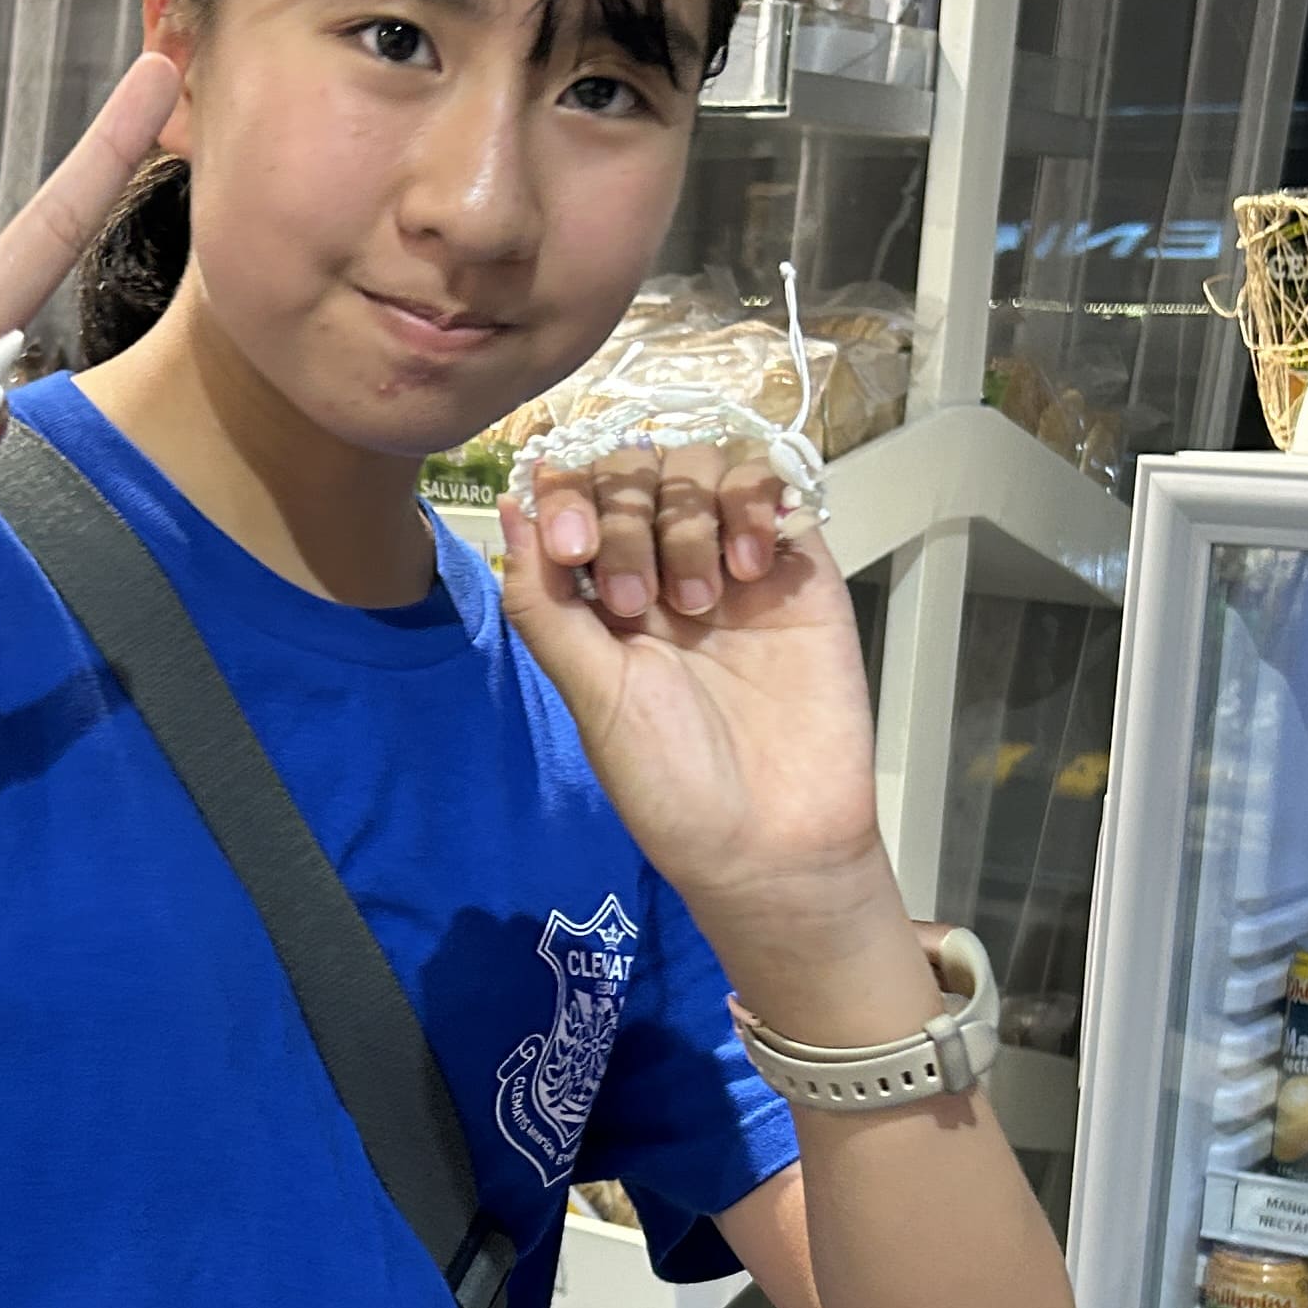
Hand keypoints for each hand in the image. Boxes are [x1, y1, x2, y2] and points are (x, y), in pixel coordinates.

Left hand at [499, 443, 894, 936]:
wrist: (775, 840)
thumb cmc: (672, 785)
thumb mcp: (590, 695)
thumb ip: (544, 601)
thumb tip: (509, 506)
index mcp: (602, 600)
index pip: (576, 495)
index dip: (568, 494)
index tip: (573, 546)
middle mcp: (664, 569)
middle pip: (635, 469)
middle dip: (628, 516)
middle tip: (641, 600)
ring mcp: (732, 563)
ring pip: (702, 467)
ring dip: (690, 518)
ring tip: (704, 601)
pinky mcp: (797, 569)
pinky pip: (772, 486)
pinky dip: (753, 505)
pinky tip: (751, 569)